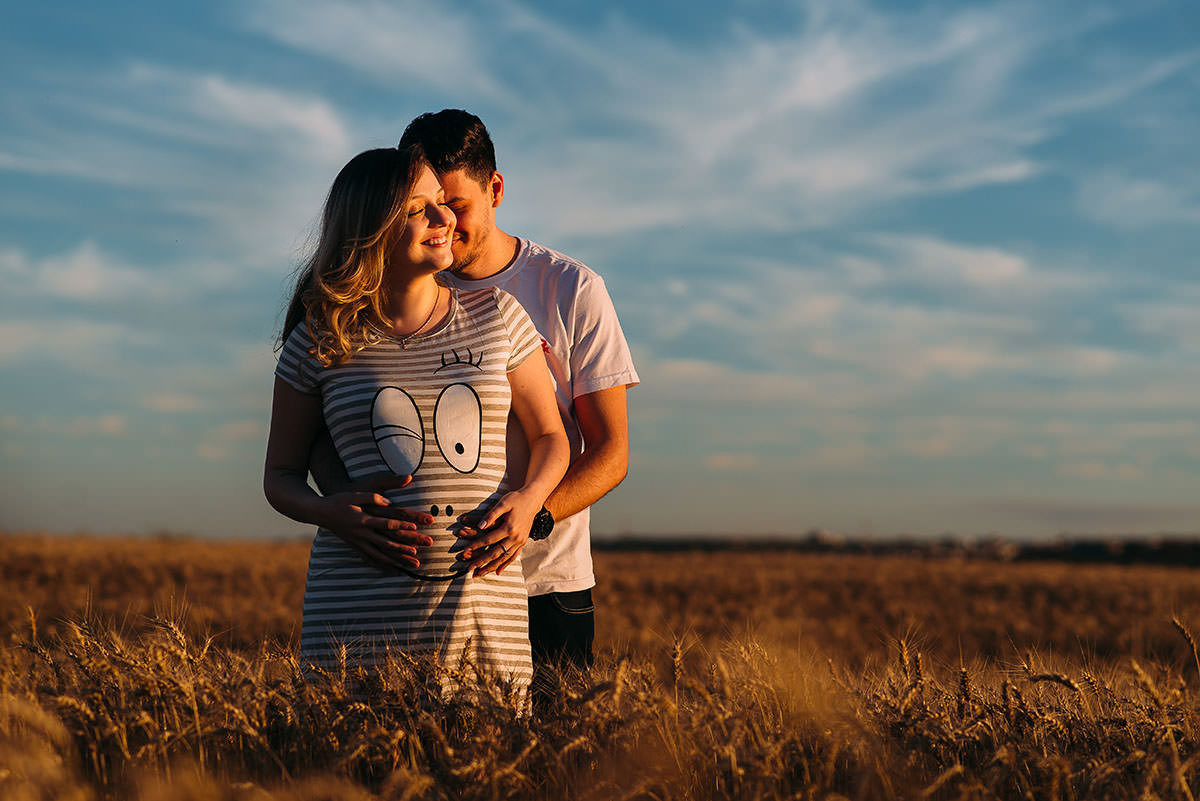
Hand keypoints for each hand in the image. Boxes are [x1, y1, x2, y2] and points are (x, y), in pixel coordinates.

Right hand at [318, 474, 433, 570]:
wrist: (319, 512)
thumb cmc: (339, 501)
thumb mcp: (355, 495)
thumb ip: (373, 498)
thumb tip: (389, 502)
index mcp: (363, 520)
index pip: (385, 524)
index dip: (400, 526)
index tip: (415, 528)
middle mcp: (361, 534)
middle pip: (386, 543)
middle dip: (404, 549)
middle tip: (419, 553)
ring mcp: (358, 542)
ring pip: (381, 555)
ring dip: (398, 561)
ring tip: (413, 566)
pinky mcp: (355, 547)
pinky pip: (371, 559)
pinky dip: (384, 566)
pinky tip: (396, 571)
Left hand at [456, 491, 540, 576]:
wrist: (532, 500)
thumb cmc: (516, 499)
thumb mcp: (503, 503)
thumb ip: (491, 515)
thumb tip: (480, 526)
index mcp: (509, 528)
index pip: (488, 539)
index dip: (476, 545)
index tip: (465, 551)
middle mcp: (515, 537)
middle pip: (495, 553)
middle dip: (481, 562)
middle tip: (469, 569)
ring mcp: (520, 541)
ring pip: (504, 558)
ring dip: (491, 567)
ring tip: (480, 574)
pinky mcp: (523, 542)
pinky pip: (513, 557)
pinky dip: (505, 565)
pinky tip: (497, 572)